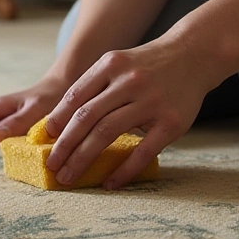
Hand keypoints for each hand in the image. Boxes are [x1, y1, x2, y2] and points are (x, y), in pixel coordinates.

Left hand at [43, 36, 222, 188]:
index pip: (75, 96)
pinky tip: (109, 183)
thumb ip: (93, 86)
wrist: (194, 55)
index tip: (44, 138)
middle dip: (64, 145)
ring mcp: (151, 102)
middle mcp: (129, 81)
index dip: (57, 119)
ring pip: (107, 133)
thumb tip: (59, 123)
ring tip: (68, 176)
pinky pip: (142, 151)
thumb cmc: (147, 65)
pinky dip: (123, 170)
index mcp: (111, 65)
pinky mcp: (171, 123)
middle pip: (86, 117)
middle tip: (51, 165)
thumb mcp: (118, 63)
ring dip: (83, 158)